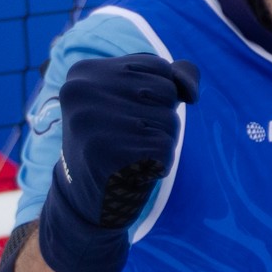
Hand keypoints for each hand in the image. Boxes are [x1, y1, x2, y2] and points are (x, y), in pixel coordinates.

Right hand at [36, 55, 199, 271]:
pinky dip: (159, 164)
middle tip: (127, 140)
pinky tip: (133, 172)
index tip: (124, 117)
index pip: (159, 68)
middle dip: (161, 120)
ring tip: (129, 156)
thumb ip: (174, 80)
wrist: (86, 203)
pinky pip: (165, 149)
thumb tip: (191, 92)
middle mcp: (80, 91)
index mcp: (84, 72)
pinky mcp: (103, 151)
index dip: (158, 98)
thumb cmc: (119, 144)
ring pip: (169, 121)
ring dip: (162, 143)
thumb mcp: (140, 101)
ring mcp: (88, 120)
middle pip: (166, 93)